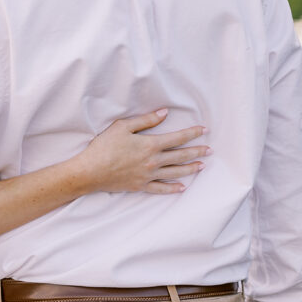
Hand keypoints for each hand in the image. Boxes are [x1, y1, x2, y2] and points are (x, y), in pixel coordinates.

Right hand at [79, 110, 209, 193]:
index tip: (204, 130)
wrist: (90, 171)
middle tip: (210, 150)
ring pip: (175, 172)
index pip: (177, 138)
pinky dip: (173, 188)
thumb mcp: (123, 126)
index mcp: (150, 145)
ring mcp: (148, 176)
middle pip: (180, 156)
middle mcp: (153, 162)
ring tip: (202, 165)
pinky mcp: (141, 186)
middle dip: (197, 151)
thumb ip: (146, 120)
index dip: (192, 134)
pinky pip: (161, 188)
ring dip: (190, 169)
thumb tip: (164, 113)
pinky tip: (182, 187)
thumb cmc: (104, 146)